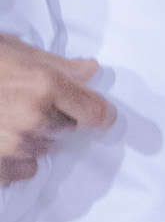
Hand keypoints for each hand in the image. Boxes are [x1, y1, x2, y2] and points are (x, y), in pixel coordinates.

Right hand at [0, 35, 113, 183]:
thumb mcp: (16, 50)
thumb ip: (57, 65)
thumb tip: (91, 70)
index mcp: (43, 86)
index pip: (94, 112)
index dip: (99, 112)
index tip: (98, 113)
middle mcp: (34, 119)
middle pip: (67, 129)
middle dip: (54, 117)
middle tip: (25, 102)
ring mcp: (12, 146)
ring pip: (42, 149)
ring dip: (31, 137)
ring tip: (3, 117)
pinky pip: (22, 170)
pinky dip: (14, 160)